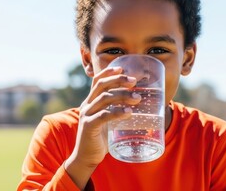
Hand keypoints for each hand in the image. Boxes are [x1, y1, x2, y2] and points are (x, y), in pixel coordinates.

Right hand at [64, 67, 140, 187]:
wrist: (86, 157)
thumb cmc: (100, 138)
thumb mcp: (108, 121)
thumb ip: (117, 111)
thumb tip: (139, 104)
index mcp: (91, 102)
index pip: (97, 81)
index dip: (108, 72)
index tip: (122, 68)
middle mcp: (87, 105)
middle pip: (101, 86)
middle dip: (118, 80)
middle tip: (134, 81)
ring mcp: (87, 115)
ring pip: (104, 98)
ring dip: (122, 96)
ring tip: (137, 99)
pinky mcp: (89, 126)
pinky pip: (103, 116)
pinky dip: (117, 112)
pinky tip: (128, 113)